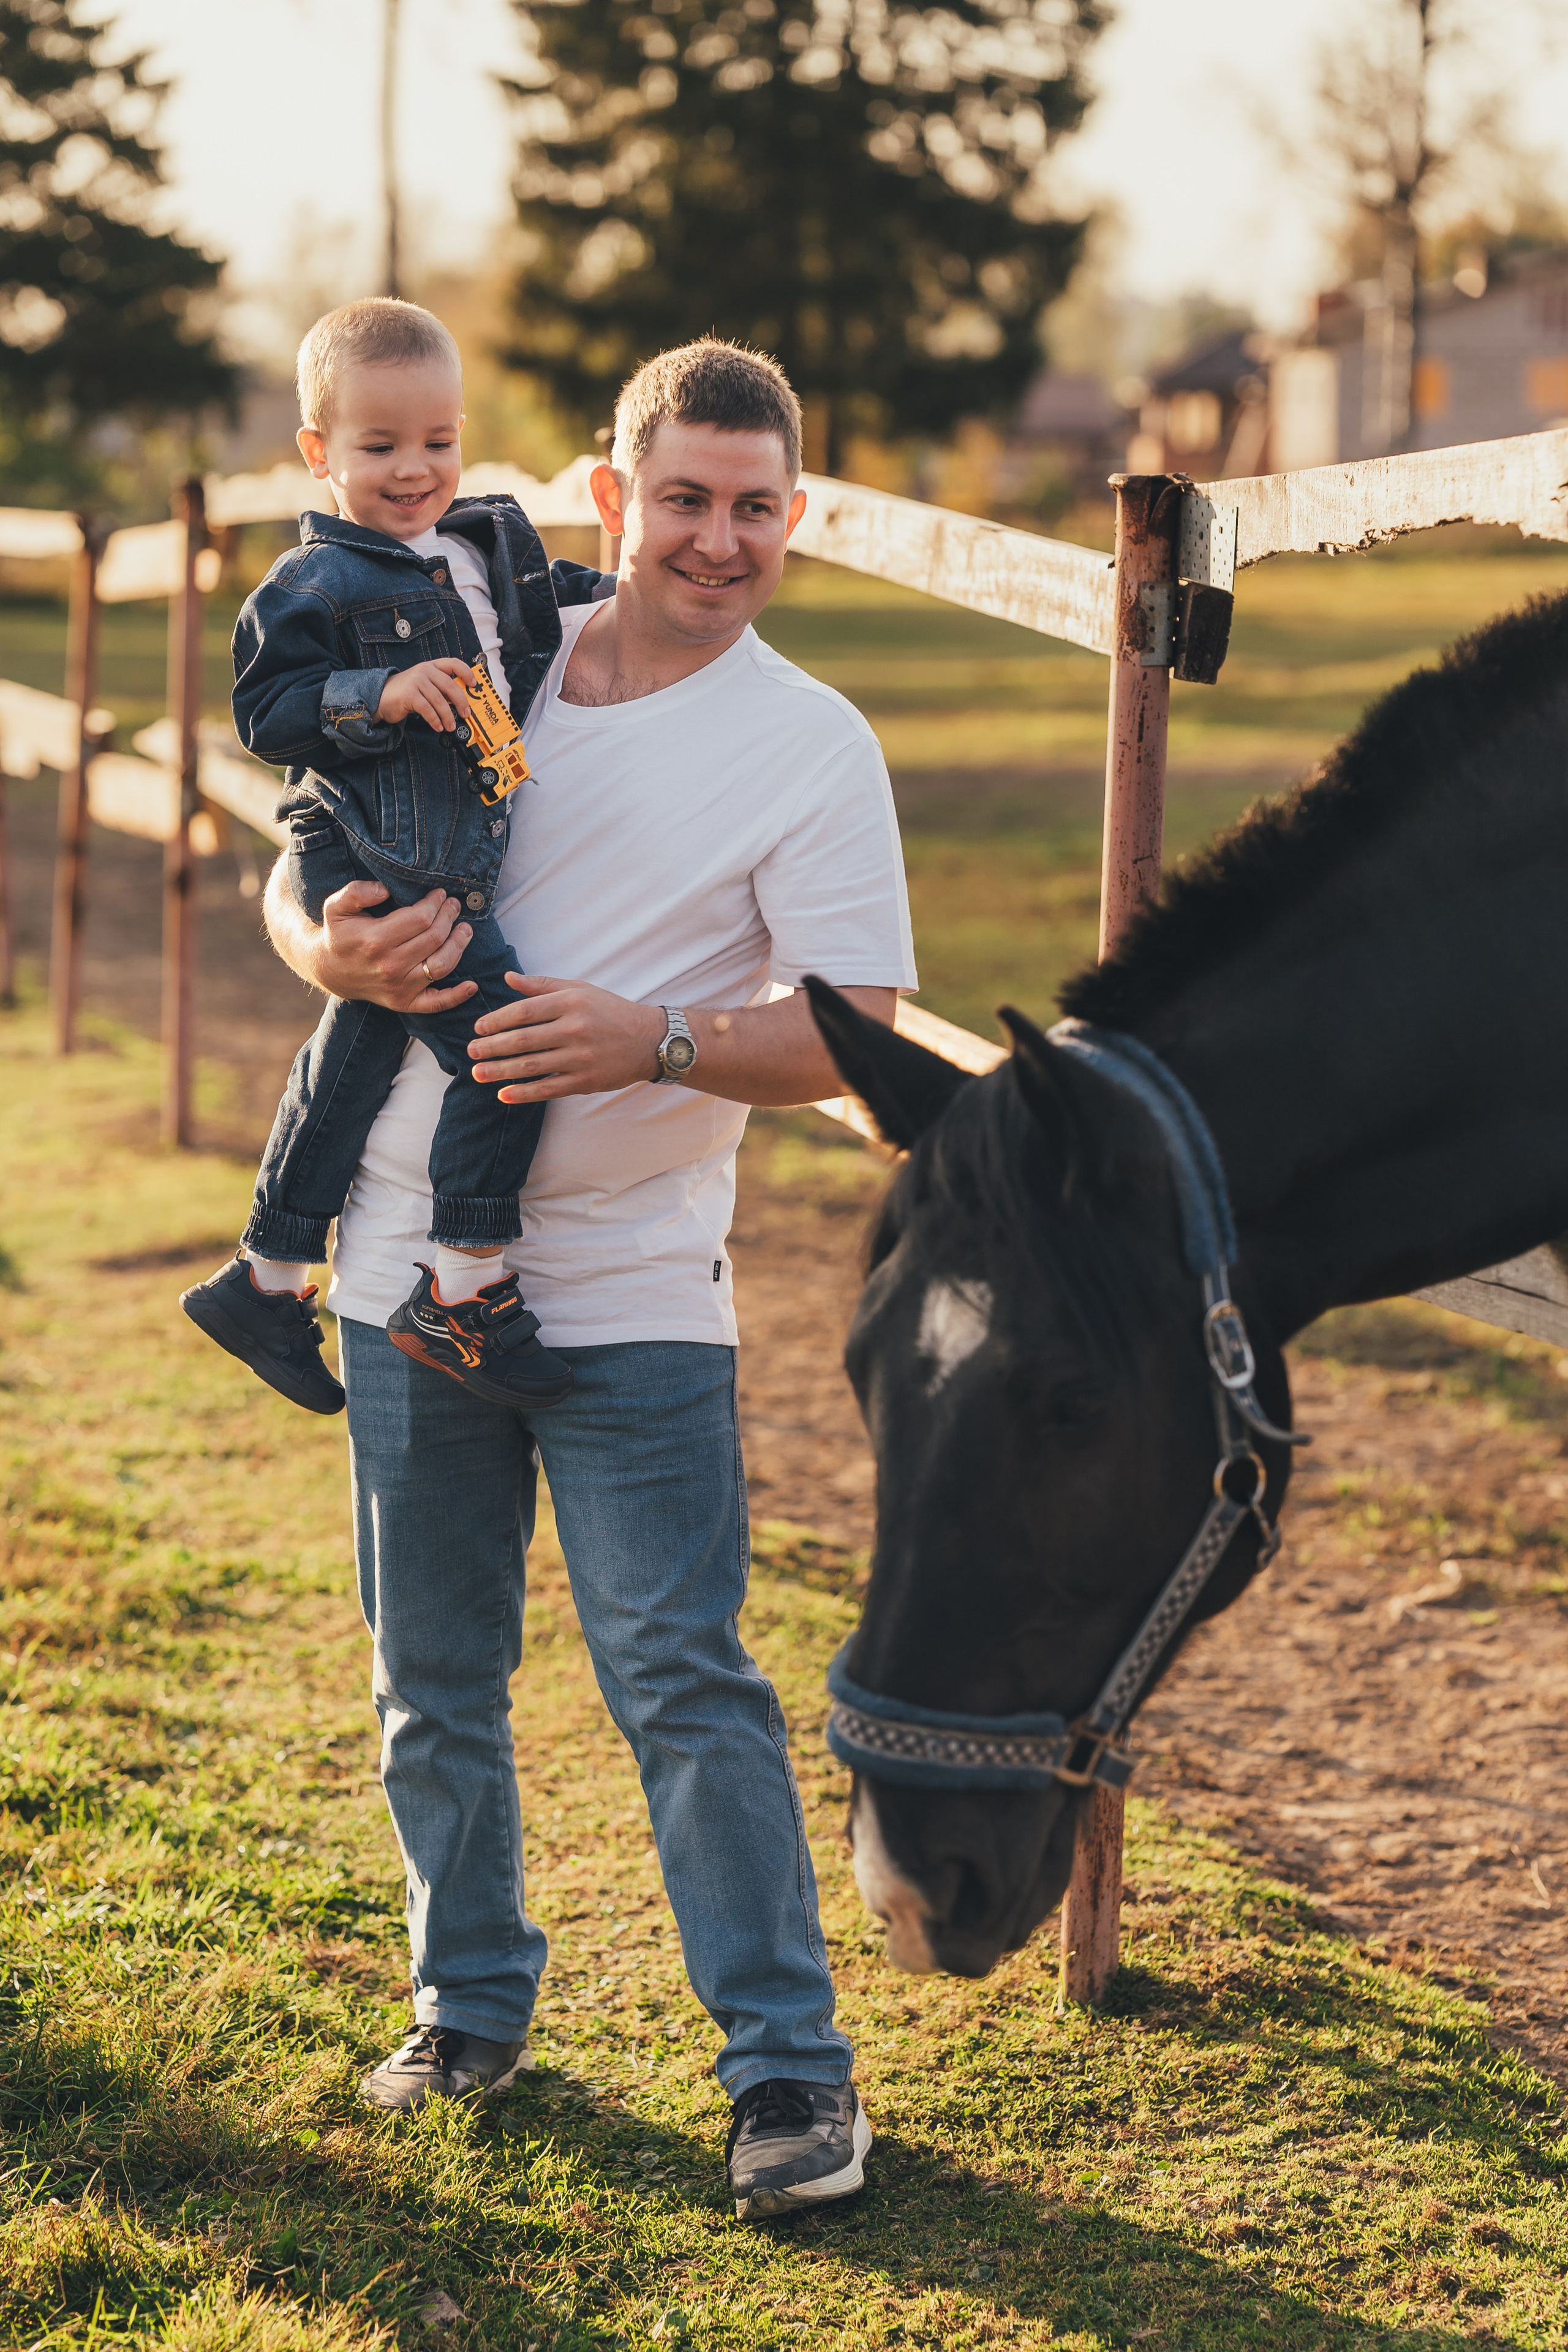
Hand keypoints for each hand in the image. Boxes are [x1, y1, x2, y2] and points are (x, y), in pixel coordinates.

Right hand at [311, 878, 476, 1011]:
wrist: (329, 970)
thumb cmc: (339, 934)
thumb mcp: (336, 907)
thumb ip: (357, 892)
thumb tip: (385, 889)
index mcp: (375, 940)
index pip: (420, 918)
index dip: (435, 903)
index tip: (440, 894)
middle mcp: (390, 966)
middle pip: (435, 937)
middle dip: (449, 917)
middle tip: (454, 905)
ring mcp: (399, 987)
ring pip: (442, 965)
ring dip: (459, 945)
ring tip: (465, 930)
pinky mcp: (404, 1002)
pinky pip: (436, 1003)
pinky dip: (457, 996)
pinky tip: (472, 985)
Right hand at [377, 658, 473, 731]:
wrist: (381, 696)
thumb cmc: (406, 692)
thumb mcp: (425, 684)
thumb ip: (440, 688)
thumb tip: (461, 702)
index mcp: (431, 666)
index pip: (453, 663)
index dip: (466, 672)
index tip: (474, 684)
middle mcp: (424, 670)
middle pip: (450, 685)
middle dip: (461, 702)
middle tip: (466, 713)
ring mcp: (416, 681)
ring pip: (439, 700)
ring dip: (448, 716)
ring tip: (450, 725)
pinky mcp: (409, 694)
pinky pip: (427, 709)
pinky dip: (435, 720)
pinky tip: (438, 726)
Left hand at [468, 973, 664, 1101]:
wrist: (649, 1040)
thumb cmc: (610, 1011)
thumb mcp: (579, 989)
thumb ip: (542, 986)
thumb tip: (507, 978)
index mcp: (570, 1003)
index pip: (523, 1012)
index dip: (496, 1021)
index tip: (478, 1028)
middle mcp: (574, 1029)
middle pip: (522, 1040)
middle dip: (491, 1047)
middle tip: (471, 1052)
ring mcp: (580, 1057)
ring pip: (531, 1066)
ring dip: (500, 1071)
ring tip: (478, 1073)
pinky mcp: (586, 1081)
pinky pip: (548, 1089)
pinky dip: (524, 1093)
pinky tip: (504, 1095)